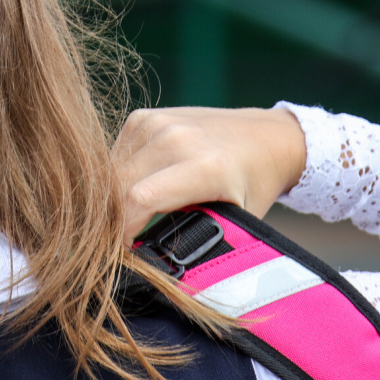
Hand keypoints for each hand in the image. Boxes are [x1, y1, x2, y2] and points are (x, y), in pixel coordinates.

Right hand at [113, 107, 306, 243]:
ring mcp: (158, 122)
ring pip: (112, 171)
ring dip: (113, 198)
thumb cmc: (253, 185)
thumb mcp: (237, 220)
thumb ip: (200, 240)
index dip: (123, 231)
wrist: (267, 136)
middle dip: (114, 219)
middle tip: (122, 240)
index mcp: (204, 166)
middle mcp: (177, 138)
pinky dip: (118, 176)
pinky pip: (115, 153)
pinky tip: (138, 185)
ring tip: (132, 215)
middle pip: (119, 187)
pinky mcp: (145, 117)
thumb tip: (155, 263)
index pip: (139, 200)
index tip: (126, 252)